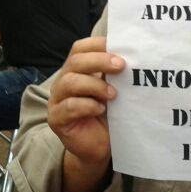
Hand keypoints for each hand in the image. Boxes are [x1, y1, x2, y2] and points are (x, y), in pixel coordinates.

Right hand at [48, 37, 124, 165]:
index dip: (98, 45)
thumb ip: (115, 73)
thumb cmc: (108, 114)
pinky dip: (87, 105)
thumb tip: (133, 54)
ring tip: (113, 94)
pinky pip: (69, 107)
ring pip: (70, 82)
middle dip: (100, 61)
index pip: (80, 48)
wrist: (100, 146)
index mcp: (77, 70)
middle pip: (75, 62)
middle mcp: (64, 81)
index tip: (120, 49)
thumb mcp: (113, 89)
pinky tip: (100, 109)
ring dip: (95, 85)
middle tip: (121, 66)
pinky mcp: (56, 119)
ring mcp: (57, 100)